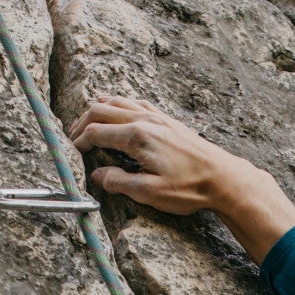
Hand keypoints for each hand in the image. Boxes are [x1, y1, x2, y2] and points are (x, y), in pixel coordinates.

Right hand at [67, 96, 294, 260]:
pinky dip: (120, 105)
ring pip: (119, 101)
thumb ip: (118, 182)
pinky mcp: (167, 120)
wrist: (223, 177)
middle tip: (72, 136)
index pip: (96, 132)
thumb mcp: (149, 193)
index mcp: (136, 137)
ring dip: (99, 110)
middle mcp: (145, 120)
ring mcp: (157, 117)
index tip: (71, 152)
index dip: (79, 141)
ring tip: (87, 122)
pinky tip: (119, 112)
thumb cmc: (189, 188)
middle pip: (102, 110)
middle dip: (82, 122)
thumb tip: (97, 175)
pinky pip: (136, 103)